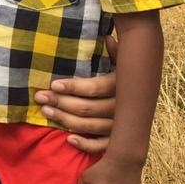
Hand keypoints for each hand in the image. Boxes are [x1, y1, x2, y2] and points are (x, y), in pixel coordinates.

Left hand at [34, 34, 116, 152]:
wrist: (144, 101)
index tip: (54, 84)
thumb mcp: (125, 61)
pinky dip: (86, 144)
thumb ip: (117, 52)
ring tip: (46, 111)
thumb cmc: (127, 76)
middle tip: (41, 97)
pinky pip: (102, 146)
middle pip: (88, 108)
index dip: (74, 87)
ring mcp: (122, 126)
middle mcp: (123, 107)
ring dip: (66, 120)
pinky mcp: (119, 140)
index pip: (95, 88)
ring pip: (91, 126)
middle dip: (61, 102)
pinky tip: (69, 139)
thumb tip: (107, 37)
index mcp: (122, 85)